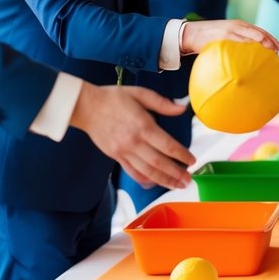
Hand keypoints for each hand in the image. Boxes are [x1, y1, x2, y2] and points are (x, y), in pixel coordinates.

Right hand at [70, 83, 195, 188]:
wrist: (86, 107)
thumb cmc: (113, 98)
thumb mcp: (140, 93)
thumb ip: (162, 103)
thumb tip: (182, 108)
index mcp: (143, 126)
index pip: (168, 146)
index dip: (182, 155)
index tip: (192, 161)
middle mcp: (134, 142)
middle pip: (159, 163)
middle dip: (176, 174)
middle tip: (188, 180)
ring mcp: (124, 151)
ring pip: (147, 172)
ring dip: (163, 180)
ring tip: (176, 185)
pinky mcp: (116, 156)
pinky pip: (132, 172)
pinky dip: (144, 180)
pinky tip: (154, 183)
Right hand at [181, 19, 278, 54]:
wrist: (191, 34)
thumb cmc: (209, 38)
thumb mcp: (225, 38)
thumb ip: (237, 43)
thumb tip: (247, 57)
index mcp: (240, 25)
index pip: (260, 32)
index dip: (271, 39)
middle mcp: (238, 25)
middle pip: (260, 32)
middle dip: (271, 41)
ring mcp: (231, 29)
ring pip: (252, 35)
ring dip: (264, 43)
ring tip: (273, 52)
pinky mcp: (224, 35)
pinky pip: (240, 41)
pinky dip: (250, 45)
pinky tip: (256, 53)